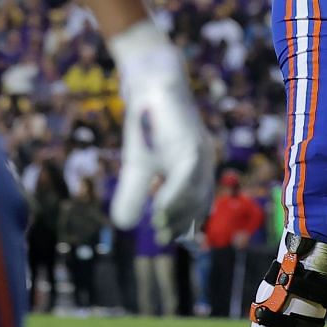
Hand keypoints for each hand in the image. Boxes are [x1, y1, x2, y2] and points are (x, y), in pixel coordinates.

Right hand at [109, 23, 213, 243]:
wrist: (149, 86)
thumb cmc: (148, 126)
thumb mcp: (137, 166)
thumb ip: (134, 193)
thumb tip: (123, 225)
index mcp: (197, 169)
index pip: (197, 205)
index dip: (184, 225)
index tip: (168, 240)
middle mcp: (203, 162)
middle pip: (199, 203)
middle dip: (180, 224)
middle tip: (161, 236)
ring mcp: (199, 152)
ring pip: (195, 193)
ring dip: (177, 214)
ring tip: (158, 225)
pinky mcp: (189, 143)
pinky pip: (187, 177)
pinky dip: (175, 196)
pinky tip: (159, 207)